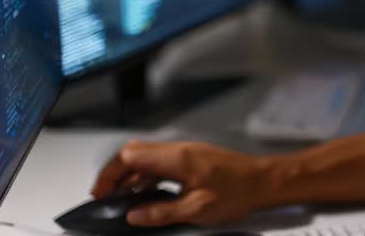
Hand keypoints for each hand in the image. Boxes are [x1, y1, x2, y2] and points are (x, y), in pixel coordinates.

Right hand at [91, 140, 271, 227]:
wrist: (264, 181)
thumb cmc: (238, 192)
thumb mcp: (197, 209)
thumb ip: (162, 212)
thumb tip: (134, 215)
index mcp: (176, 158)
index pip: (130, 156)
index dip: (109, 174)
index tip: (100, 193)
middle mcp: (178, 149)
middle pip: (134, 153)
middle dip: (115, 174)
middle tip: (105, 197)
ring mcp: (185, 152)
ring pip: (147, 158)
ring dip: (131, 176)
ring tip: (122, 200)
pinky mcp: (192, 158)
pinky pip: (160, 163)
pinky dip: (147, 176)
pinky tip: (146, 194)